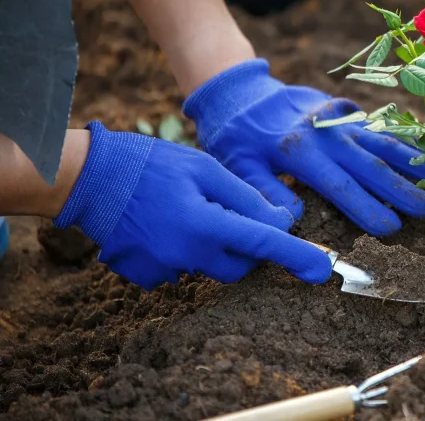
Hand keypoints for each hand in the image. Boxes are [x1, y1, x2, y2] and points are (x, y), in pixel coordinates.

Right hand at [55, 123, 331, 289]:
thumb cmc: (150, 164)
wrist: (87, 178)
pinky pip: (180, 269)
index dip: (297, 256)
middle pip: (239, 266)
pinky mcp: (145, 276)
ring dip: (212, 245)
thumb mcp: (204, 168)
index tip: (322, 270)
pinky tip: (164, 225)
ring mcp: (163, 270)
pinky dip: (183, 251)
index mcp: (205, 224)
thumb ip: (245, 198)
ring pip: (209, 267)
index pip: (263, 244)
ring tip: (186, 209)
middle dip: (247, 247)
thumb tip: (281, 221)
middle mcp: (186, 255)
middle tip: (230, 213)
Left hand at [183, 59, 424, 235]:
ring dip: (412, 161)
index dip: (367, 208)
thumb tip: (291, 219)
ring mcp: (339, 120)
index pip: (340, 186)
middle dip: (404, 190)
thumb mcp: (237, 165)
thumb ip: (263, 191)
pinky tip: (423, 152)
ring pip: (382, 142)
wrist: (241, 90)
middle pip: (371, 165)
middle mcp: (327, 134)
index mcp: (300, 151)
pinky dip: (402, 141)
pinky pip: (379, 128)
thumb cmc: (236, 136)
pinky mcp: (346, 112)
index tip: (392, 229)